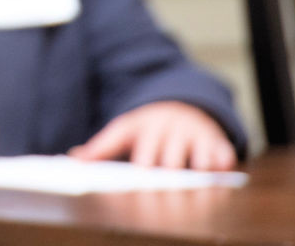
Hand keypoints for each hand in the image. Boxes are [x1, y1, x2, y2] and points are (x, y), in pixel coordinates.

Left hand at [69, 101, 236, 169]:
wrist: (181, 105)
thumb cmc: (148, 129)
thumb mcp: (124, 131)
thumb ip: (101, 148)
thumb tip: (74, 159)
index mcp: (141, 127)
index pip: (135, 144)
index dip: (137, 161)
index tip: (139, 173)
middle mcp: (166, 129)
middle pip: (165, 159)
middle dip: (164, 172)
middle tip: (161, 187)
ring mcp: (192, 133)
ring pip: (193, 156)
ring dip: (193, 167)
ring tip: (193, 180)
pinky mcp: (215, 140)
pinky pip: (220, 152)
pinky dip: (220, 160)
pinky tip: (218, 168)